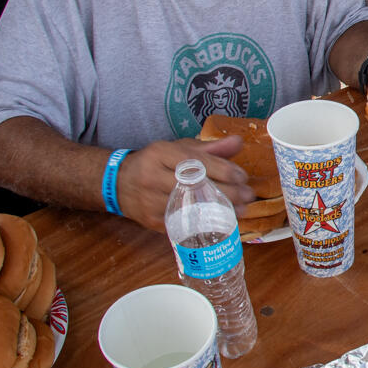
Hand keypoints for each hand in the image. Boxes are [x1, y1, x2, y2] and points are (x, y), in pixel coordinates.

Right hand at [117, 138, 253, 233]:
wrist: (118, 184)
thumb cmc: (155, 163)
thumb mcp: (177, 149)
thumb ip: (209, 148)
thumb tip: (239, 142)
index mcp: (159, 154)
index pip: (195, 162)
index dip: (221, 170)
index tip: (242, 176)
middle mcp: (152, 177)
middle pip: (194, 186)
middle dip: (226, 192)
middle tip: (248, 195)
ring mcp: (150, 202)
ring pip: (189, 208)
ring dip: (219, 211)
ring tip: (240, 210)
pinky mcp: (153, 221)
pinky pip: (182, 224)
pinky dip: (204, 225)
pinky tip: (222, 222)